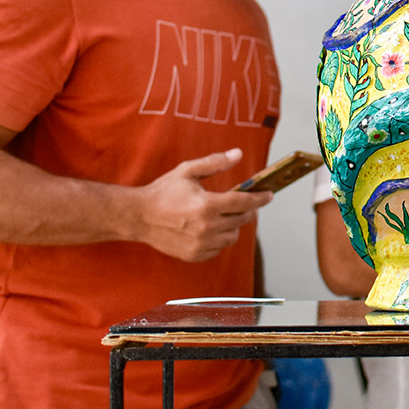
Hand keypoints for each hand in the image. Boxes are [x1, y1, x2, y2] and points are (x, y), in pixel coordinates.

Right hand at [134, 148, 272, 261]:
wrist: (139, 217)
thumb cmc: (163, 192)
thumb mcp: (188, 171)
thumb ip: (215, 163)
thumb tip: (238, 154)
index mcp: (207, 205)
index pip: (244, 202)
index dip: (260, 198)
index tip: (269, 195)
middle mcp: (207, 227)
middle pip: (241, 219)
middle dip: (248, 210)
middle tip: (247, 203)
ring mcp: (201, 243)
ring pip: (232, 236)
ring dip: (234, 225)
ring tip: (226, 215)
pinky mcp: (194, 254)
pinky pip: (218, 248)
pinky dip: (220, 238)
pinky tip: (211, 228)